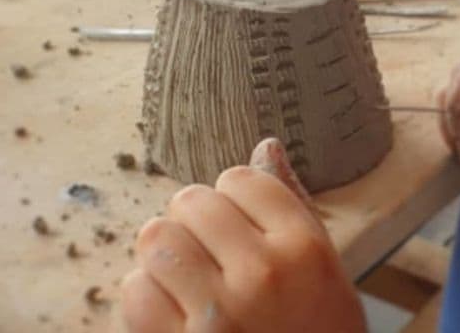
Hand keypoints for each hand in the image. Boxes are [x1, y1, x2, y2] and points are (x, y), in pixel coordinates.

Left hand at [122, 140, 365, 332]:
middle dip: (195, 221)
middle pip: (192, 200)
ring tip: (186, 279)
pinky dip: (146, 299)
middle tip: (210, 253)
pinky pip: (134, 291)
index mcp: (304, 247)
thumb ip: (294, 206)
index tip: (240, 226)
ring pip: (155, 238)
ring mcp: (215, 315)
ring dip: (165, 256)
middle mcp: (261, 273)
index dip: (234, 199)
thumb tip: (265, 144)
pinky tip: (171, 315)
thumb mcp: (325, 273)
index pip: (240, 178)